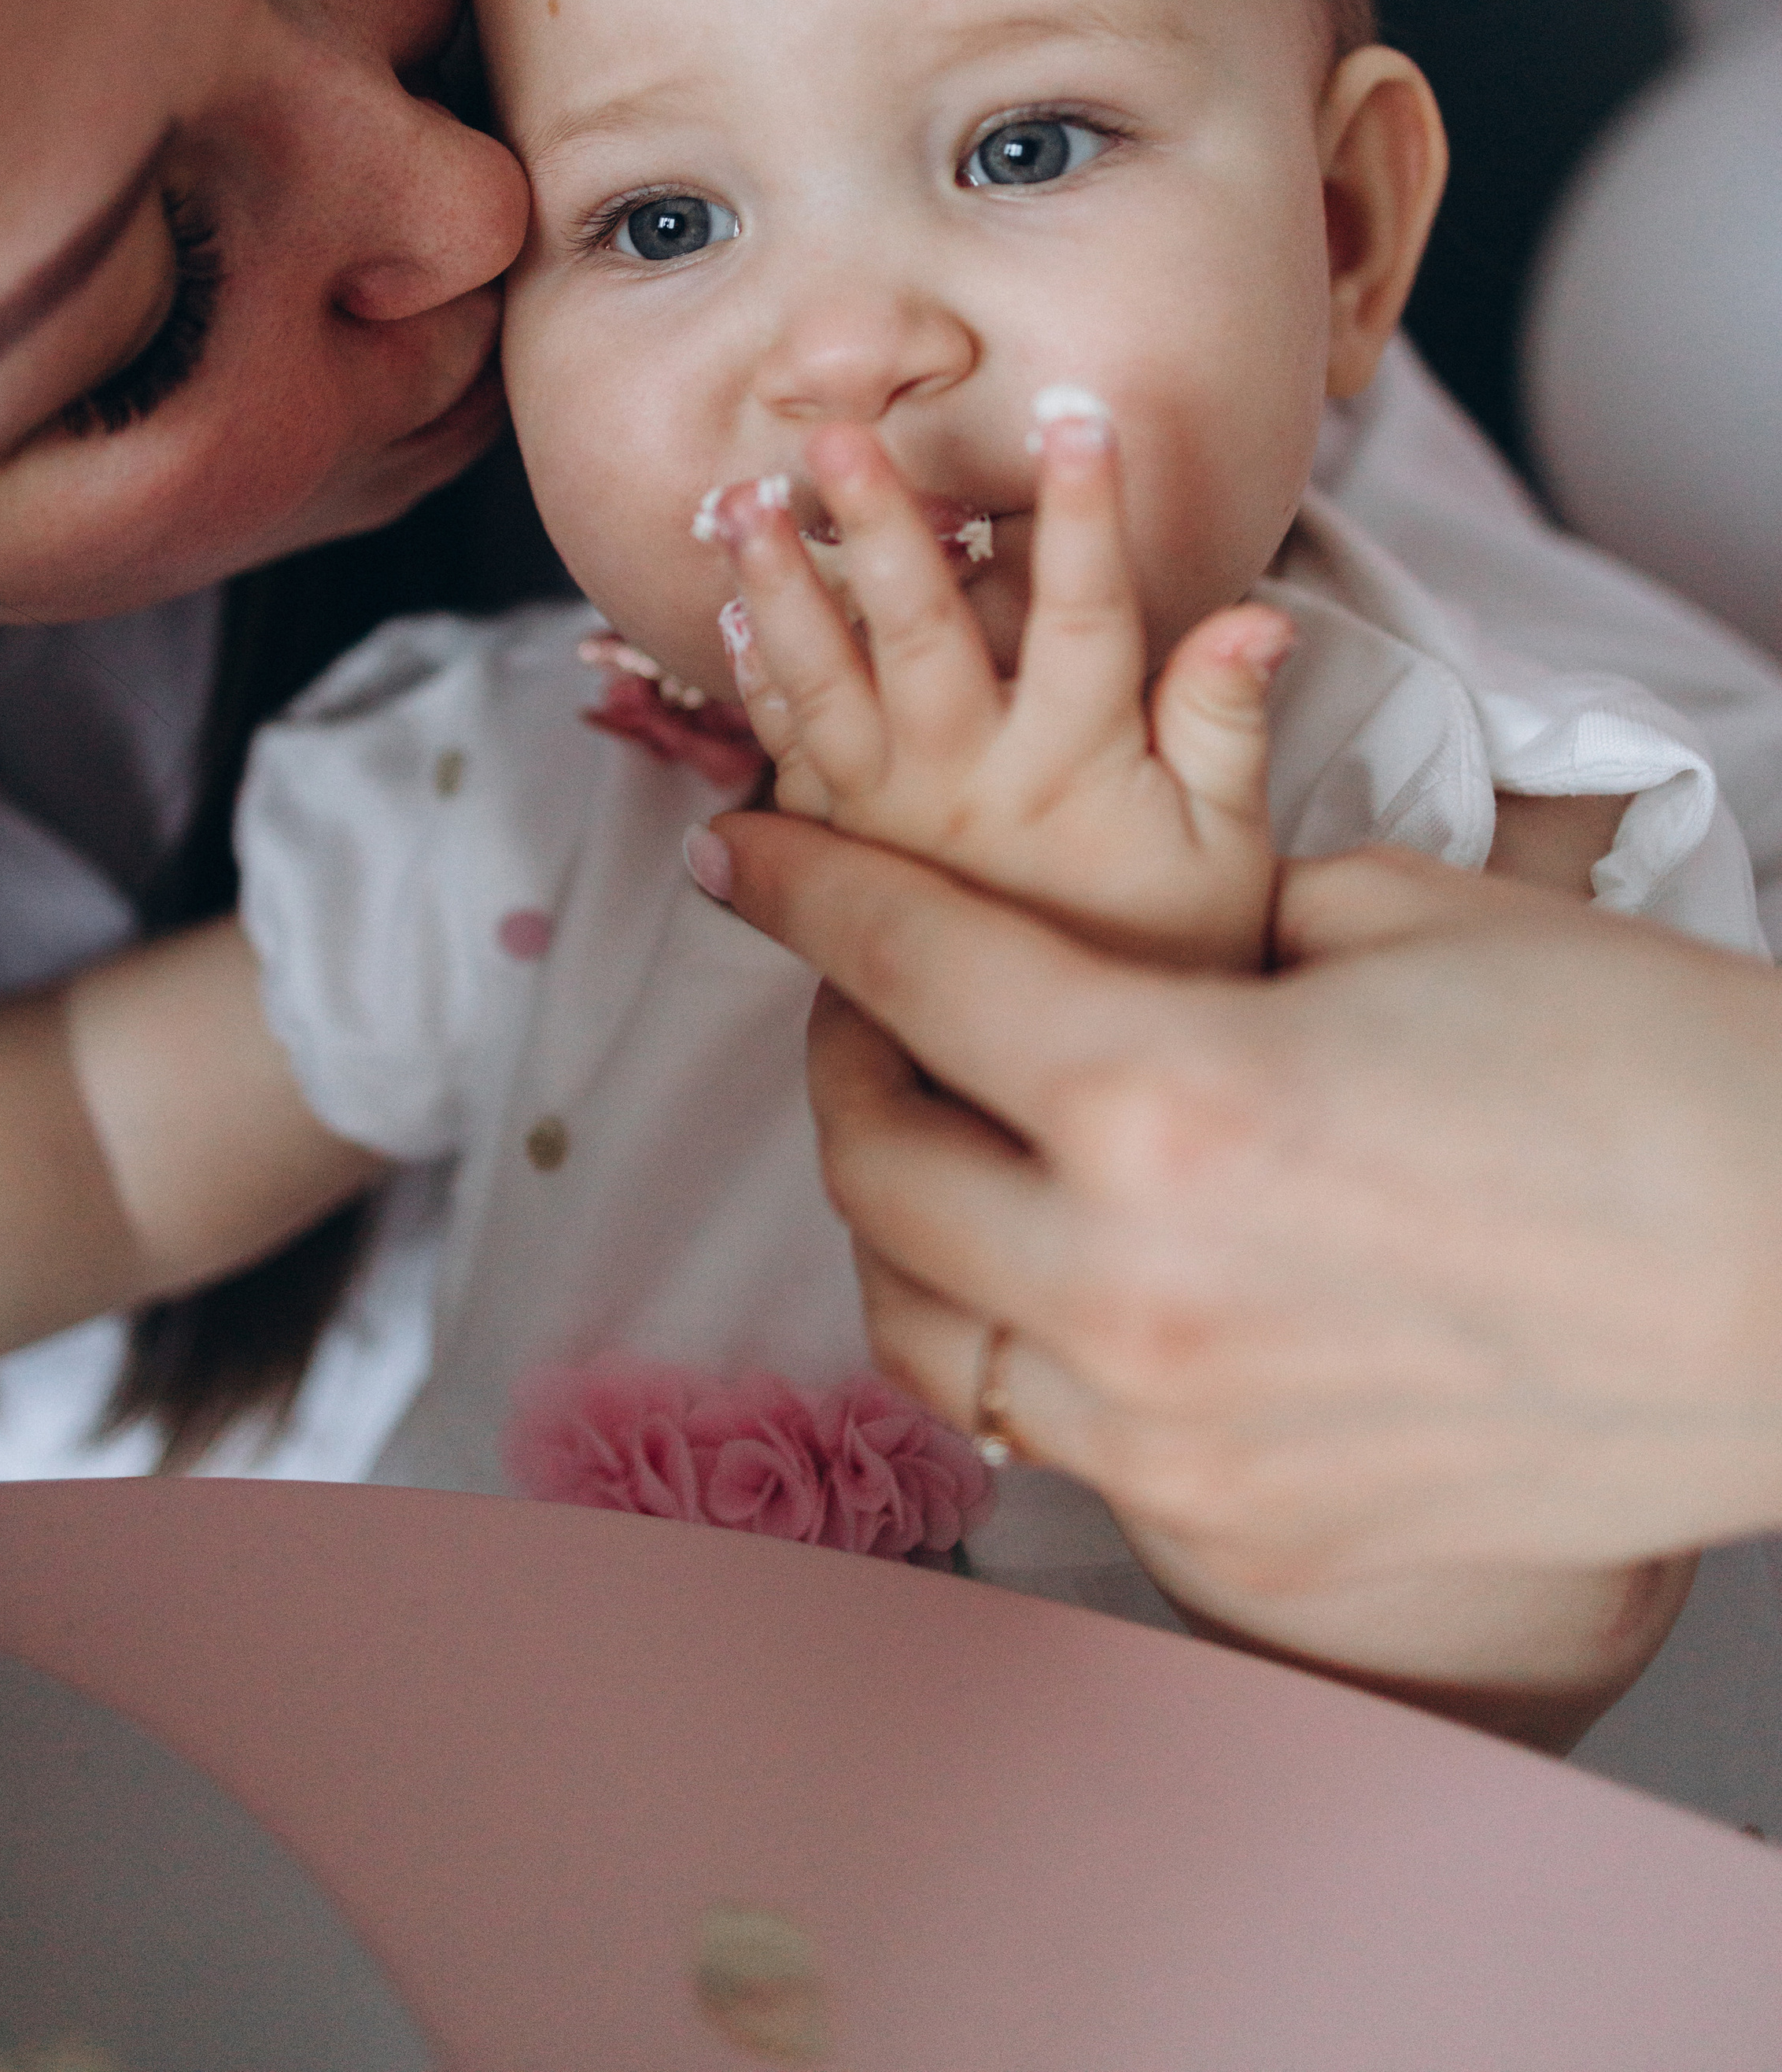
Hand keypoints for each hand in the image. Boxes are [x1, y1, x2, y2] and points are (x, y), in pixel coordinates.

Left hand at [709, 415, 1291, 969]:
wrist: (1076, 1078)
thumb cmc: (1172, 944)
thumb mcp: (1229, 844)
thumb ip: (1223, 722)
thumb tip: (1259, 618)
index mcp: (1076, 768)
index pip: (1088, 617)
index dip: (1084, 516)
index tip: (1077, 415)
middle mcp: (971, 787)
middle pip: (922, 639)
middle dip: (881, 530)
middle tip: (840, 437)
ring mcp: (893, 820)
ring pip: (827, 689)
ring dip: (782, 591)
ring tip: (739, 504)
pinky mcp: (844, 850)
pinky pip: (790, 757)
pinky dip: (761, 685)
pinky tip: (733, 616)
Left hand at [709, 810, 1781, 1590]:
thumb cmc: (1654, 1076)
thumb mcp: (1411, 919)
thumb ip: (1223, 924)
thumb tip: (1142, 945)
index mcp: (1168, 1096)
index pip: (909, 972)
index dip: (806, 893)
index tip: (743, 857)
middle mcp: (1137, 1289)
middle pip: (877, 1172)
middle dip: (845, 1062)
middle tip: (878, 1007)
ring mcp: (1185, 1440)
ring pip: (932, 1338)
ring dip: (909, 1227)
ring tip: (955, 1150)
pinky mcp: (1248, 1540)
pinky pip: (1057, 1440)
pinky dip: (1030, 1345)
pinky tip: (1083, 1279)